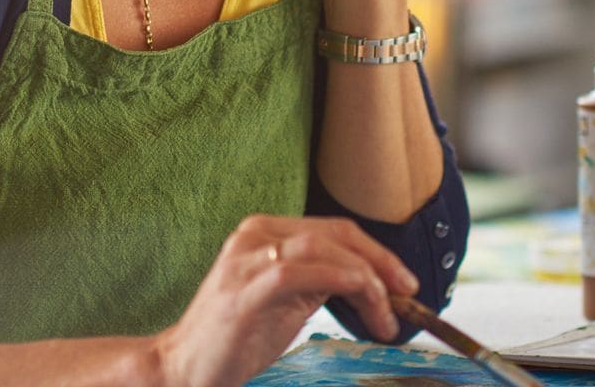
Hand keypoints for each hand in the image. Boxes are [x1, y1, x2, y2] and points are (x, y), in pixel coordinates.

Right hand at [153, 214, 417, 386]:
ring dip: (366, 279)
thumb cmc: (236, 336)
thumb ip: (317, 280)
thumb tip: (367, 281)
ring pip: (322, 249)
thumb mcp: (285, 300)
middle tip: (408, 294)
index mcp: (264, 232)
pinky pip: (302, 274)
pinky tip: (363, 310)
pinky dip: (341, 284)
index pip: (332, 229)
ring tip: (385, 314)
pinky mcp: (246, 289)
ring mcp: (248, 260)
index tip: (404, 282)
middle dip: (380, 262)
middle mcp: (255, 235)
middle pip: (334, 233)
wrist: (186, 365)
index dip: (376, 251)